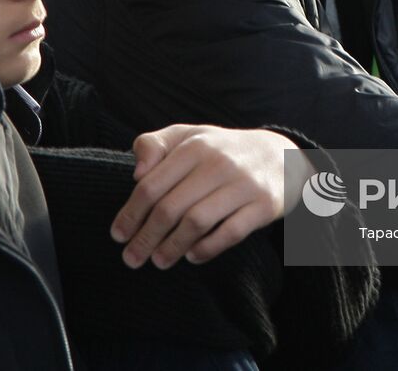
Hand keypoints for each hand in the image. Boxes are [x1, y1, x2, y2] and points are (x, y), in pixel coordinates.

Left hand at [109, 125, 299, 269]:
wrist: (280, 154)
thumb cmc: (220, 150)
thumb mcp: (187, 136)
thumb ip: (154, 145)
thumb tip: (136, 174)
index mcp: (194, 146)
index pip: (151, 185)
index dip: (130, 214)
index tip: (117, 235)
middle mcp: (218, 163)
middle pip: (171, 208)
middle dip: (146, 237)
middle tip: (131, 258)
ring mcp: (243, 185)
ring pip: (197, 222)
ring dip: (172, 247)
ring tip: (158, 261)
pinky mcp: (264, 205)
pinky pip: (230, 233)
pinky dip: (207, 248)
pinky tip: (192, 256)